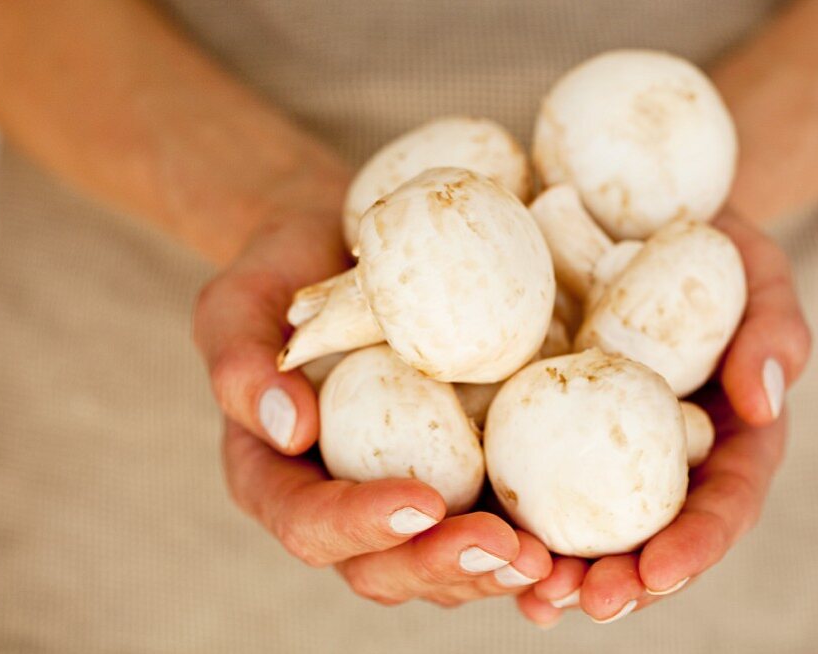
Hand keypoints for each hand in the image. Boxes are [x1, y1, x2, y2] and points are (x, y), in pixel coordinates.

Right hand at [192, 160, 551, 606]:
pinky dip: (535, 538)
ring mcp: (407, 492)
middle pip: (384, 567)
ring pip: (445, 563)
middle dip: (445, 565)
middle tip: (505, 549)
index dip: (361, 525)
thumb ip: (239, 360)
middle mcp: (344, 501)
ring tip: (552, 561)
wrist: (344, 248)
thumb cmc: (283, 271)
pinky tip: (578, 541)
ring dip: (498, 570)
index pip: (309, 524)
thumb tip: (287, 426)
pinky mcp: (463, 471)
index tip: (420, 503)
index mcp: (279, 477)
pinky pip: (494, 519)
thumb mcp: (239, 299)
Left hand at [515, 210, 809, 625]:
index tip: (660, 570)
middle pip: (646, 538)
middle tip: (585, 602)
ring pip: (581, 525)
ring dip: (557, 568)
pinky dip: (504, 511)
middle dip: (621, 582)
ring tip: (531, 594)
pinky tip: (472, 536)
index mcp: (721, 440)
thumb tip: (760, 401)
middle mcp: (657, 459)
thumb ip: (774, 330)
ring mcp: (595, 446)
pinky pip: (523, 473)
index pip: (720, 505)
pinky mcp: (537, 422)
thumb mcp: (759, 273)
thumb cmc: (711, 246)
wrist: (634, 211)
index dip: (695, 545)